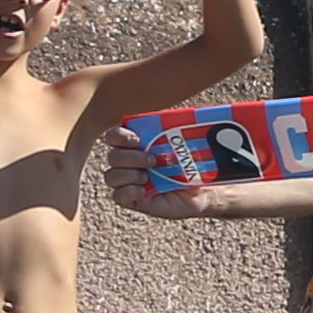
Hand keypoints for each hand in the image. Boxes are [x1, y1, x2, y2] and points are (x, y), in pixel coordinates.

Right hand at [101, 126, 219, 217]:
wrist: (202, 192)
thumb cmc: (192, 166)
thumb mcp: (187, 145)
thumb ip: (182, 127)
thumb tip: (195, 112)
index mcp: (134, 145)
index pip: (113, 136)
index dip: (118, 136)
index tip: (136, 139)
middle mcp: (127, 163)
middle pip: (112, 157)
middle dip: (131, 158)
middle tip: (153, 160)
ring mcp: (128, 182)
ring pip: (111, 176)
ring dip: (129, 175)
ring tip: (147, 177)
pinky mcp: (132, 200)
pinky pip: (117, 196)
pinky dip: (129, 192)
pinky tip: (143, 191)